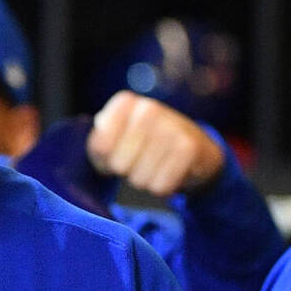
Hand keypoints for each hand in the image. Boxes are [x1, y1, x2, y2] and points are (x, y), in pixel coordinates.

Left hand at [86, 91, 225, 198]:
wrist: (192, 144)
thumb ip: (98, 141)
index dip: (105, 159)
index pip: (100, 147)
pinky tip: (169, 171)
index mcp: (125, 103)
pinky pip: (161, 186)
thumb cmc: (143, 142)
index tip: (116, 152)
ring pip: (139, 178)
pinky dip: (162, 187)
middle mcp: (149, 108)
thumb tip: (101, 149)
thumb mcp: (114, 136)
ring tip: (154, 165)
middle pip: (119, 165)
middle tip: (138, 161)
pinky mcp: (189, 148)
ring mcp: (171, 126)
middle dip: (126, 171)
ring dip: (144, 180)